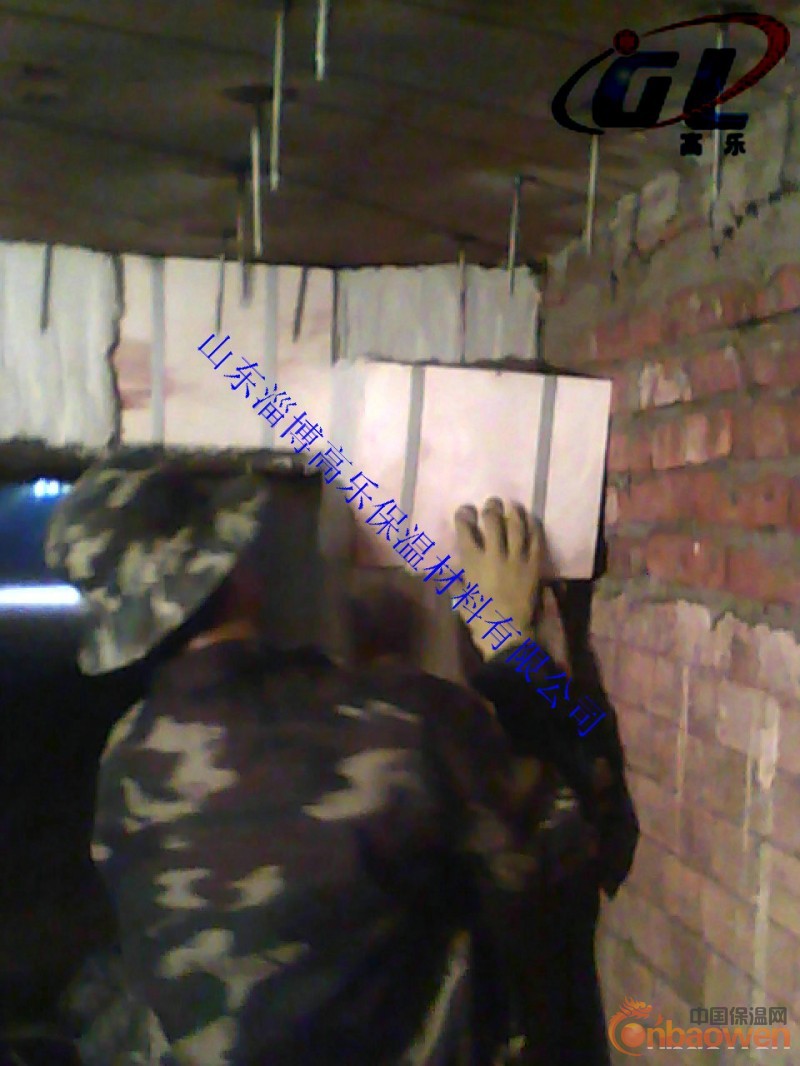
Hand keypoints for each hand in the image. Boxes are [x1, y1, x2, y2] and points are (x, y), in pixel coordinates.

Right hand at [453, 498, 542, 659]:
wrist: (506, 632)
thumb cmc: (479, 617)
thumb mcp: (460, 598)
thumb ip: (455, 581)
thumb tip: (448, 572)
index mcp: (473, 562)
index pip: (466, 530)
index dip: (464, 516)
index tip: (465, 510)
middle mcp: (494, 554)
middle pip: (493, 521)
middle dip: (491, 508)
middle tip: (492, 502)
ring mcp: (517, 559)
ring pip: (516, 526)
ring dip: (513, 512)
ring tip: (512, 505)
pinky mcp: (534, 565)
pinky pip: (536, 540)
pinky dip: (533, 527)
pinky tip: (531, 519)